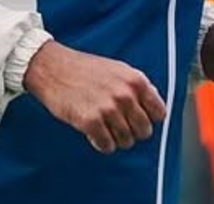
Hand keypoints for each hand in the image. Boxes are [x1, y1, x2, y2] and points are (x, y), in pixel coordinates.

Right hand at [23, 40, 166, 153]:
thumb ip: (138, 86)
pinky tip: (94, 132)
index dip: (149, 119)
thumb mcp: (119, 69)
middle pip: (144, 131)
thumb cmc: (85, 69)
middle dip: (132, 131)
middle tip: (118, 124)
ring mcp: (108, 109)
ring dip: (116, 138)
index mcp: (135, 81)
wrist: (53, 68)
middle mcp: (125, 95)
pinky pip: (107, 146)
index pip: (159, 113)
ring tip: (104, 127)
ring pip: (126, 142)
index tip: (137, 118)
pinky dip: (101, 143)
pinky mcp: (90, 121)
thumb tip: (155, 104)